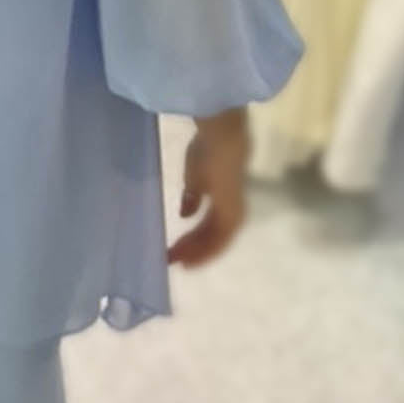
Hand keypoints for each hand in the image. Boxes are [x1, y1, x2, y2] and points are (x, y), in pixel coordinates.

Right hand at [167, 110, 249, 268]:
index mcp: (221, 200)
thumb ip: (191, 198)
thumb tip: (186, 215)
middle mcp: (230, 212)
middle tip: (169, 259)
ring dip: (194, 253)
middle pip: (209, 237)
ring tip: (175, 260)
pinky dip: (204, 252)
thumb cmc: (206, 152)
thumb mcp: (193, 177)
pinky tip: (189, 259)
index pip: (206, 226)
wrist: (222, 142)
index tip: (173, 249)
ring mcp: (233, 215)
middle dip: (189, 249)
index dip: (190, 239)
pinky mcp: (232, 218)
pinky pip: (218, 242)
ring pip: (213, 242)